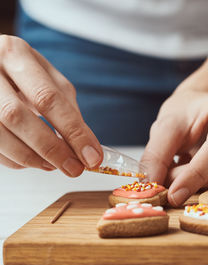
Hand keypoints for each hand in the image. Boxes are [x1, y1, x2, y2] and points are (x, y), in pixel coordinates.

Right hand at [0, 35, 101, 175]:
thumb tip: (85, 143)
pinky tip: (33, 159)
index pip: (48, 98)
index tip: (92, 156)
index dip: (73, 131)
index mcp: (15, 55)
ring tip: (54, 165)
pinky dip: (15, 159)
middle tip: (74, 168)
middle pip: (18, 117)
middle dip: (52, 149)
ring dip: (32, 157)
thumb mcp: (47, 77)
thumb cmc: (22, 72)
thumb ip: (66, 106)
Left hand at [141, 89, 207, 206]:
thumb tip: (151, 185)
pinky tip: (196, 168)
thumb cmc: (186, 113)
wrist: (204, 110)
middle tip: (164, 178)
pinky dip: (206, 184)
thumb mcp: (165, 127)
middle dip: (189, 180)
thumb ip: (157, 155)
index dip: (196, 174)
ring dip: (196, 183)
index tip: (173, 195)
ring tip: (181, 164)